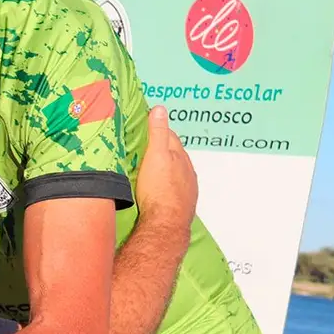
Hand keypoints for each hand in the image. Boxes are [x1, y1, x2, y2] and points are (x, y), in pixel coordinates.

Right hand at [135, 106, 196, 227]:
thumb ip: (158, 133)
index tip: (147, 125)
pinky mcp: (181, 204)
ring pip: (175, 172)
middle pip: (174, 154)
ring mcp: (186, 188)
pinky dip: (166, 183)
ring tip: (151, 166)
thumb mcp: (155, 156)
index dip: (158, 129)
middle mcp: (187, 172)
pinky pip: (174, 188)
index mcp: (180, 157)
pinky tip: (158, 187)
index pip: (170, 136)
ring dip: (165, 167)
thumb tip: (160, 109)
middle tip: (146, 145)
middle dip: (162, 148)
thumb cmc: (159, 190)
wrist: (166, 225)